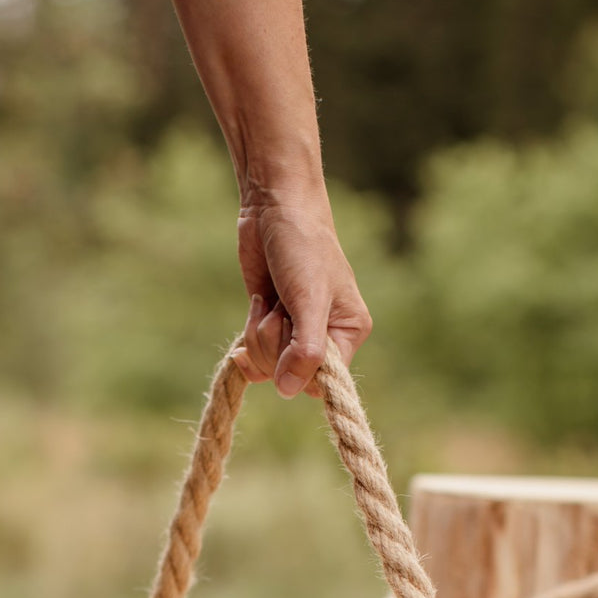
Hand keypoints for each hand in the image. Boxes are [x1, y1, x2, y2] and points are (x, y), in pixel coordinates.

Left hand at [231, 183, 372, 397]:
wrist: (274, 206)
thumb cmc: (303, 246)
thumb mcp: (308, 300)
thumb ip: (305, 350)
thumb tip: (287, 391)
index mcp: (348, 332)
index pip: (325, 381)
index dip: (301, 370)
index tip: (292, 341)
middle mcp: (324, 337)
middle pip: (291, 376)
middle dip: (274, 345)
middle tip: (280, 308)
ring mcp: (294, 332)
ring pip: (268, 366)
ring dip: (259, 334)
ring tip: (271, 300)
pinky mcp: (270, 324)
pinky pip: (253, 354)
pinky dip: (248, 332)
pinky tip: (258, 305)